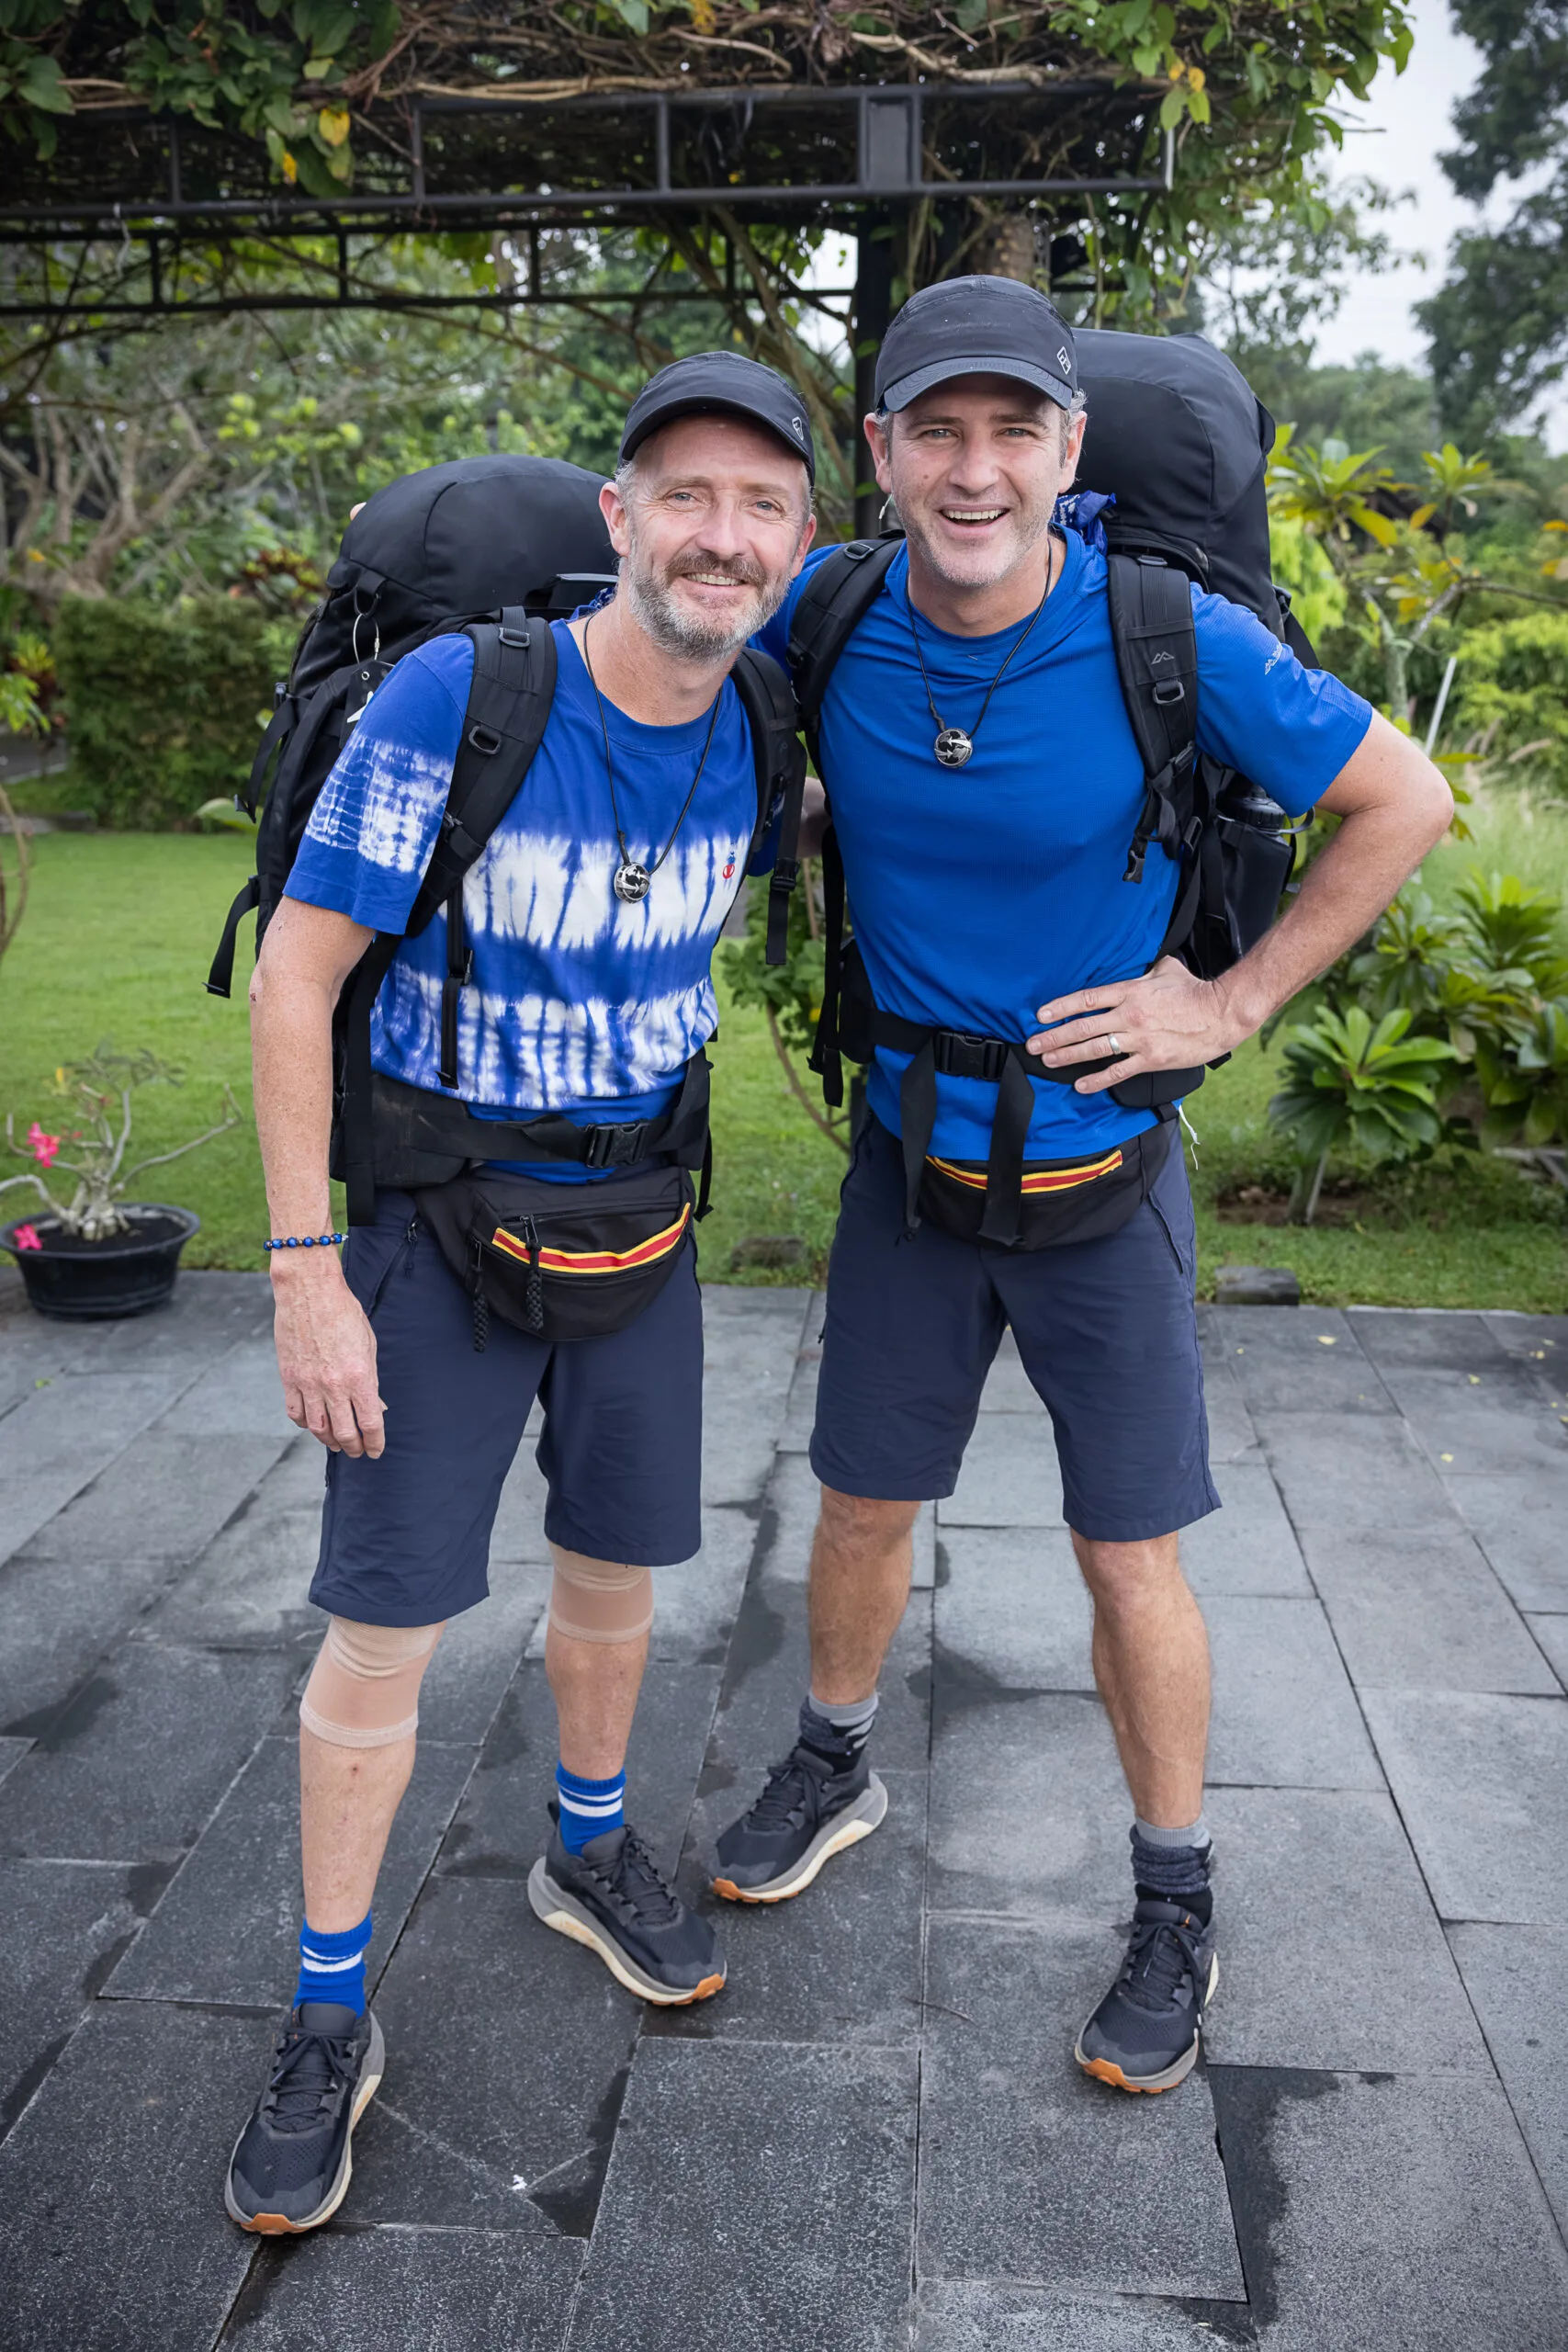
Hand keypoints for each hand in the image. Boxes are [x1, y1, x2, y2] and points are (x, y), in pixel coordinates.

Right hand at [270, 1259, 385, 1457]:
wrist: (309, 1291)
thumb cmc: (344, 1313)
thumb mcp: (368, 1345)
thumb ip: (370, 1379)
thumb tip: (375, 1405)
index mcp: (359, 1376)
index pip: (370, 1423)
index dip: (375, 1442)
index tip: (376, 1450)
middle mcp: (333, 1385)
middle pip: (345, 1432)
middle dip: (354, 1447)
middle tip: (357, 1451)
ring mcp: (308, 1384)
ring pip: (318, 1428)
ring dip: (329, 1441)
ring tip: (337, 1443)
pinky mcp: (289, 1378)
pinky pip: (295, 1413)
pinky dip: (305, 1424)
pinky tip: (313, 1424)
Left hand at [1027, 957, 1246, 1095]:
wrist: (1220, 1014)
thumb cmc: (1195, 991)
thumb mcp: (1167, 970)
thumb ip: (1148, 969)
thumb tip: (1144, 963)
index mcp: (1130, 991)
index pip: (1087, 999)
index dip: (1060, 1007)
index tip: (1041, 1015)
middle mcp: (1129, 1015)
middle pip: (1083, 1027)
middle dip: (1054, 1036)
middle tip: (1033, 1045)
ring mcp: (1138, 1039)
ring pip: (1094, 1050)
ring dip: (1067, 1056)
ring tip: (1048, 1061)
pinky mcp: (1150, 1059)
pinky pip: (1118, 1072)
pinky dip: (1097, 1080)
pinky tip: (1080, 1085)